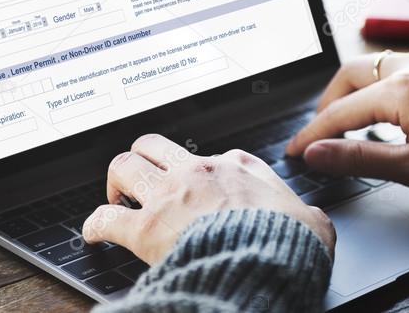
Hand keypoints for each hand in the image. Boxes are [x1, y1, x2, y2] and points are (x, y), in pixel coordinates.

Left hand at [83, 134, 335, 263]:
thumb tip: (314, 221)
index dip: (201, 171)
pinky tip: (94, 232)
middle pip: (155, 145)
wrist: (264, 262)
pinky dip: (95, 223)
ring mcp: (169, 195)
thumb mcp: (312, 222)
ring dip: (117, 181)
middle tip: (143, 179)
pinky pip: (105, 217)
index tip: (198, 186)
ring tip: (117, 197)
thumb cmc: (288, 243)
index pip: (212, 155)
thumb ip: (307, 214)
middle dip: (144, 158)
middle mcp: (199, 171)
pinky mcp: (146, 227)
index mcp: (239, 166)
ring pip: (124, 165)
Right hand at [286, 49, 408, 195]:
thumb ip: (360, 157)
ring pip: (372, 66)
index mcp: (401, 90)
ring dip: (353, 92)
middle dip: (328, 104)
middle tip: (320, 134)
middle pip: (349, 75)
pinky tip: (384, 111)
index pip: (339, 112)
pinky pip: (396, 67)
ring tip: (348, 125)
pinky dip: (378, 86)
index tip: (294, 152)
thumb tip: (317, 153)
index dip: (312, 134)